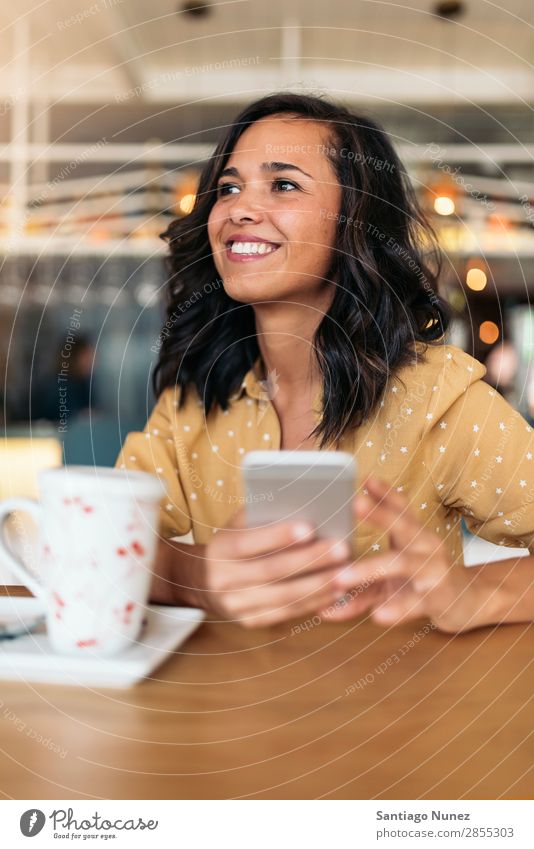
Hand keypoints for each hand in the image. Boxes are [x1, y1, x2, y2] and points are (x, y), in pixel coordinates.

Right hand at [198, 508, 352, 627]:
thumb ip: (261, 517)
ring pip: (283, 596)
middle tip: (342, 549)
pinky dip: (313, 603)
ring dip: (319, 585)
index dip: (279, 536)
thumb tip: (301, 505)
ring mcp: (236, 604)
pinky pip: (286, 613)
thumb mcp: (237, 526)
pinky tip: (334, 592)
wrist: (203, 582)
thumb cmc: (233, 545)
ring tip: (346, 574)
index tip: (309, 527)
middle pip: (272, 570)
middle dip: (310, 560)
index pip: (249, 542)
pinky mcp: (250, 622)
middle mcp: (224, 579)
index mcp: (220, 549)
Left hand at [319, 476, 474, 632]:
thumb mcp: (390, 577)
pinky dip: (395, 609)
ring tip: (340, 578)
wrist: (465, 603)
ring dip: (368, 569)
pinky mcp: (437, 598)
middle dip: (379, 514)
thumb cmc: (420, 583)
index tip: (365, 478)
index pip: (400, 507)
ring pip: (400, 564)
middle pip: (403, 525)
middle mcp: (425, 546)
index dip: (384, 492)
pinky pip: (414, 603)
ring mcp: (433, 571)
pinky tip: (377, 615)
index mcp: (413, 534)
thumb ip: (359, 582)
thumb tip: (322, 593)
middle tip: (355, 503)